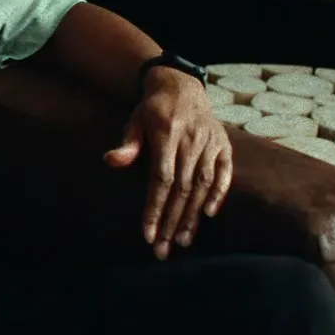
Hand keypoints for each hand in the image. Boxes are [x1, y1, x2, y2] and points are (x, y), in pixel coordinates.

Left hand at [103, 68, 234, 259]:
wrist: (183, 85)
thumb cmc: (153, 109)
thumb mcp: (135, 120)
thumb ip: (128, 143)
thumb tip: (110, 161)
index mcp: (167, 134)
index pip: (161, 179)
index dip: (155, 208)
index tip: (148, 234)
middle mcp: (191, 140)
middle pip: (182, 189)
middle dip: (172, 222)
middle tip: (163, 250)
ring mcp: (210, 143)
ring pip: (202, 186)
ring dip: (193, 215)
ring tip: (182, 240)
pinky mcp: (224, 146)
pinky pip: (224, 173)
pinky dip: (219, 193)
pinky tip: (209, 214)